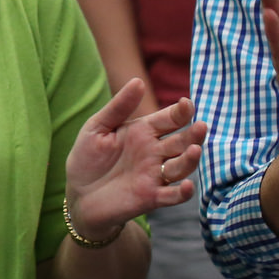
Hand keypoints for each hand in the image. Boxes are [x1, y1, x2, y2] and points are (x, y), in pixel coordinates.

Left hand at [62, 79, 205, 238]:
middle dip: (193, 134)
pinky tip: (187, 187)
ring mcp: (155, 175)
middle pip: (182, 142)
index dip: (180, 112)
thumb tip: (138, 81)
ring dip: (190, 160)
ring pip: (181, 167)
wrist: (78, 194)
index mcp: (144, 131)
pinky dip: (182, 193)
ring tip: (195, 150)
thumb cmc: (88, 157)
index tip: (186, 103)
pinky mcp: (151, 198)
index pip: (169, 119)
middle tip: (201, 126)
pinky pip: (172, 196)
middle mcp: (155, 152)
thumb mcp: (98, 127)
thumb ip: (119, 107)